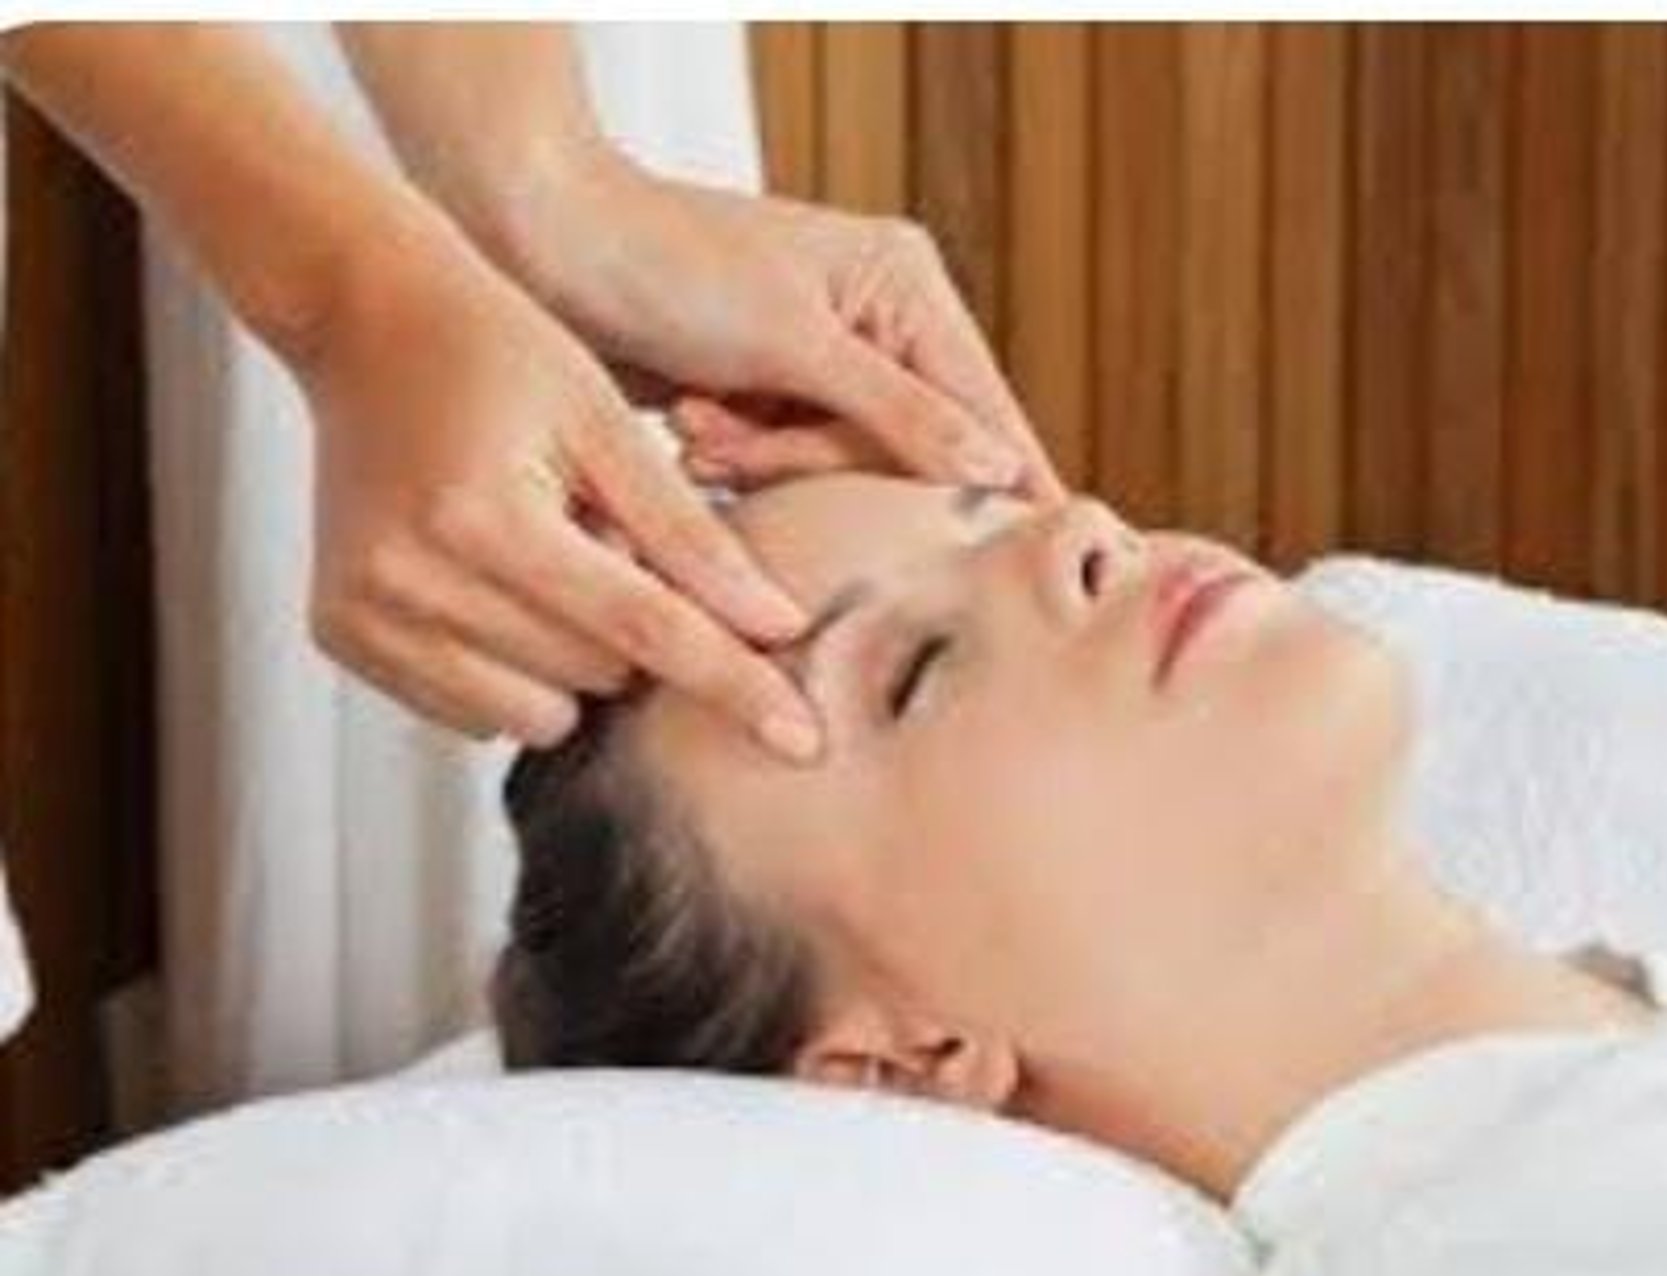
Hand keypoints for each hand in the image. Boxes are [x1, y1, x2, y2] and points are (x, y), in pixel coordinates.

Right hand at [299, 222, 822, 756]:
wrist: (366, 323)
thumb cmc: (498, 355)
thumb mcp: (608, 422)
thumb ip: (691, 534)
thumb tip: (778, 627)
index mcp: (482, 516)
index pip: (644, 630)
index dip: (735, 684)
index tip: (805, 742)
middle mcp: (410, 579)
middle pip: (597, 677)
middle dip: (636, 632)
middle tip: (607, 540)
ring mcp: (365, 616)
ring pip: (539, 715)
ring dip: (574, 658)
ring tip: (549, 561)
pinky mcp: (340, 637)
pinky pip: (474, 714)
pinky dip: (512, 667)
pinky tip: (498, 586)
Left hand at [475, 137, 1064, 501]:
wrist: (542, 241)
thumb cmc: (663, 262)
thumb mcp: (791, 339)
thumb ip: (898, 412)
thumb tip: (998, 469)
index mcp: (906, 289)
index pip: (983, 410)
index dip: (1001, 482)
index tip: (1032, 552)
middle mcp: (879, 326)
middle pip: (910, 453)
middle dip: (823, 463)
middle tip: (743, 445)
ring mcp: (823, 366)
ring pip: (842, 470)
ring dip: (769, 463)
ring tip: (701, 427)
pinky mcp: (768, 397)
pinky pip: (786, 466)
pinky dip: (739, 459)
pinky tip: (691, 428)